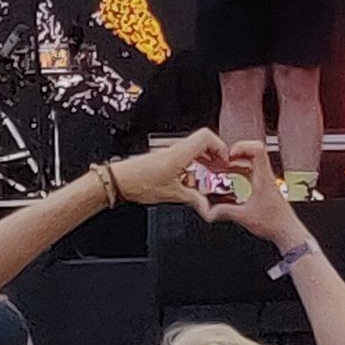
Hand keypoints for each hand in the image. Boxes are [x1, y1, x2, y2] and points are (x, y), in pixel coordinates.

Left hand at [112, 127, 230, 217]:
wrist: (118, 180)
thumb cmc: (139, 182)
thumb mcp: (172, 194)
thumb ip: (194, 200)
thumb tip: (208, 207)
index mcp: (180, 153)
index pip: (207, 136)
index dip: (220, 146)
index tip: (226, 160)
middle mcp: (175, 149)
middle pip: (202, 143)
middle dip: (215, 155)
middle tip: (221, 170)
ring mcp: (168, 153)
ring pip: (193, 150)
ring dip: (203, 161)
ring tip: (208, 177)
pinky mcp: (162, 159)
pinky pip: (183, 157)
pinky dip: (192, 165)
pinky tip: (191, 181)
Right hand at [205, 142, 303, 251]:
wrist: (288, 233)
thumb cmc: (275, 224)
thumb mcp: (245, 217)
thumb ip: (225, 212)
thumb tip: (210, 211)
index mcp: (263, 178)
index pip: (257, 149)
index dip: (241, 146)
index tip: (229, 154)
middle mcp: (266, 176)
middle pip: (252, 152)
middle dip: (234, 154)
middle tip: (221, 161)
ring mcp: (265, 181)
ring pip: (251, 162)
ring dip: (236, 162)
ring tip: (222, 168)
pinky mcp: (264, 187)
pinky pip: (251, 172)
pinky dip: (239, 171)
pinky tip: (231, 178)